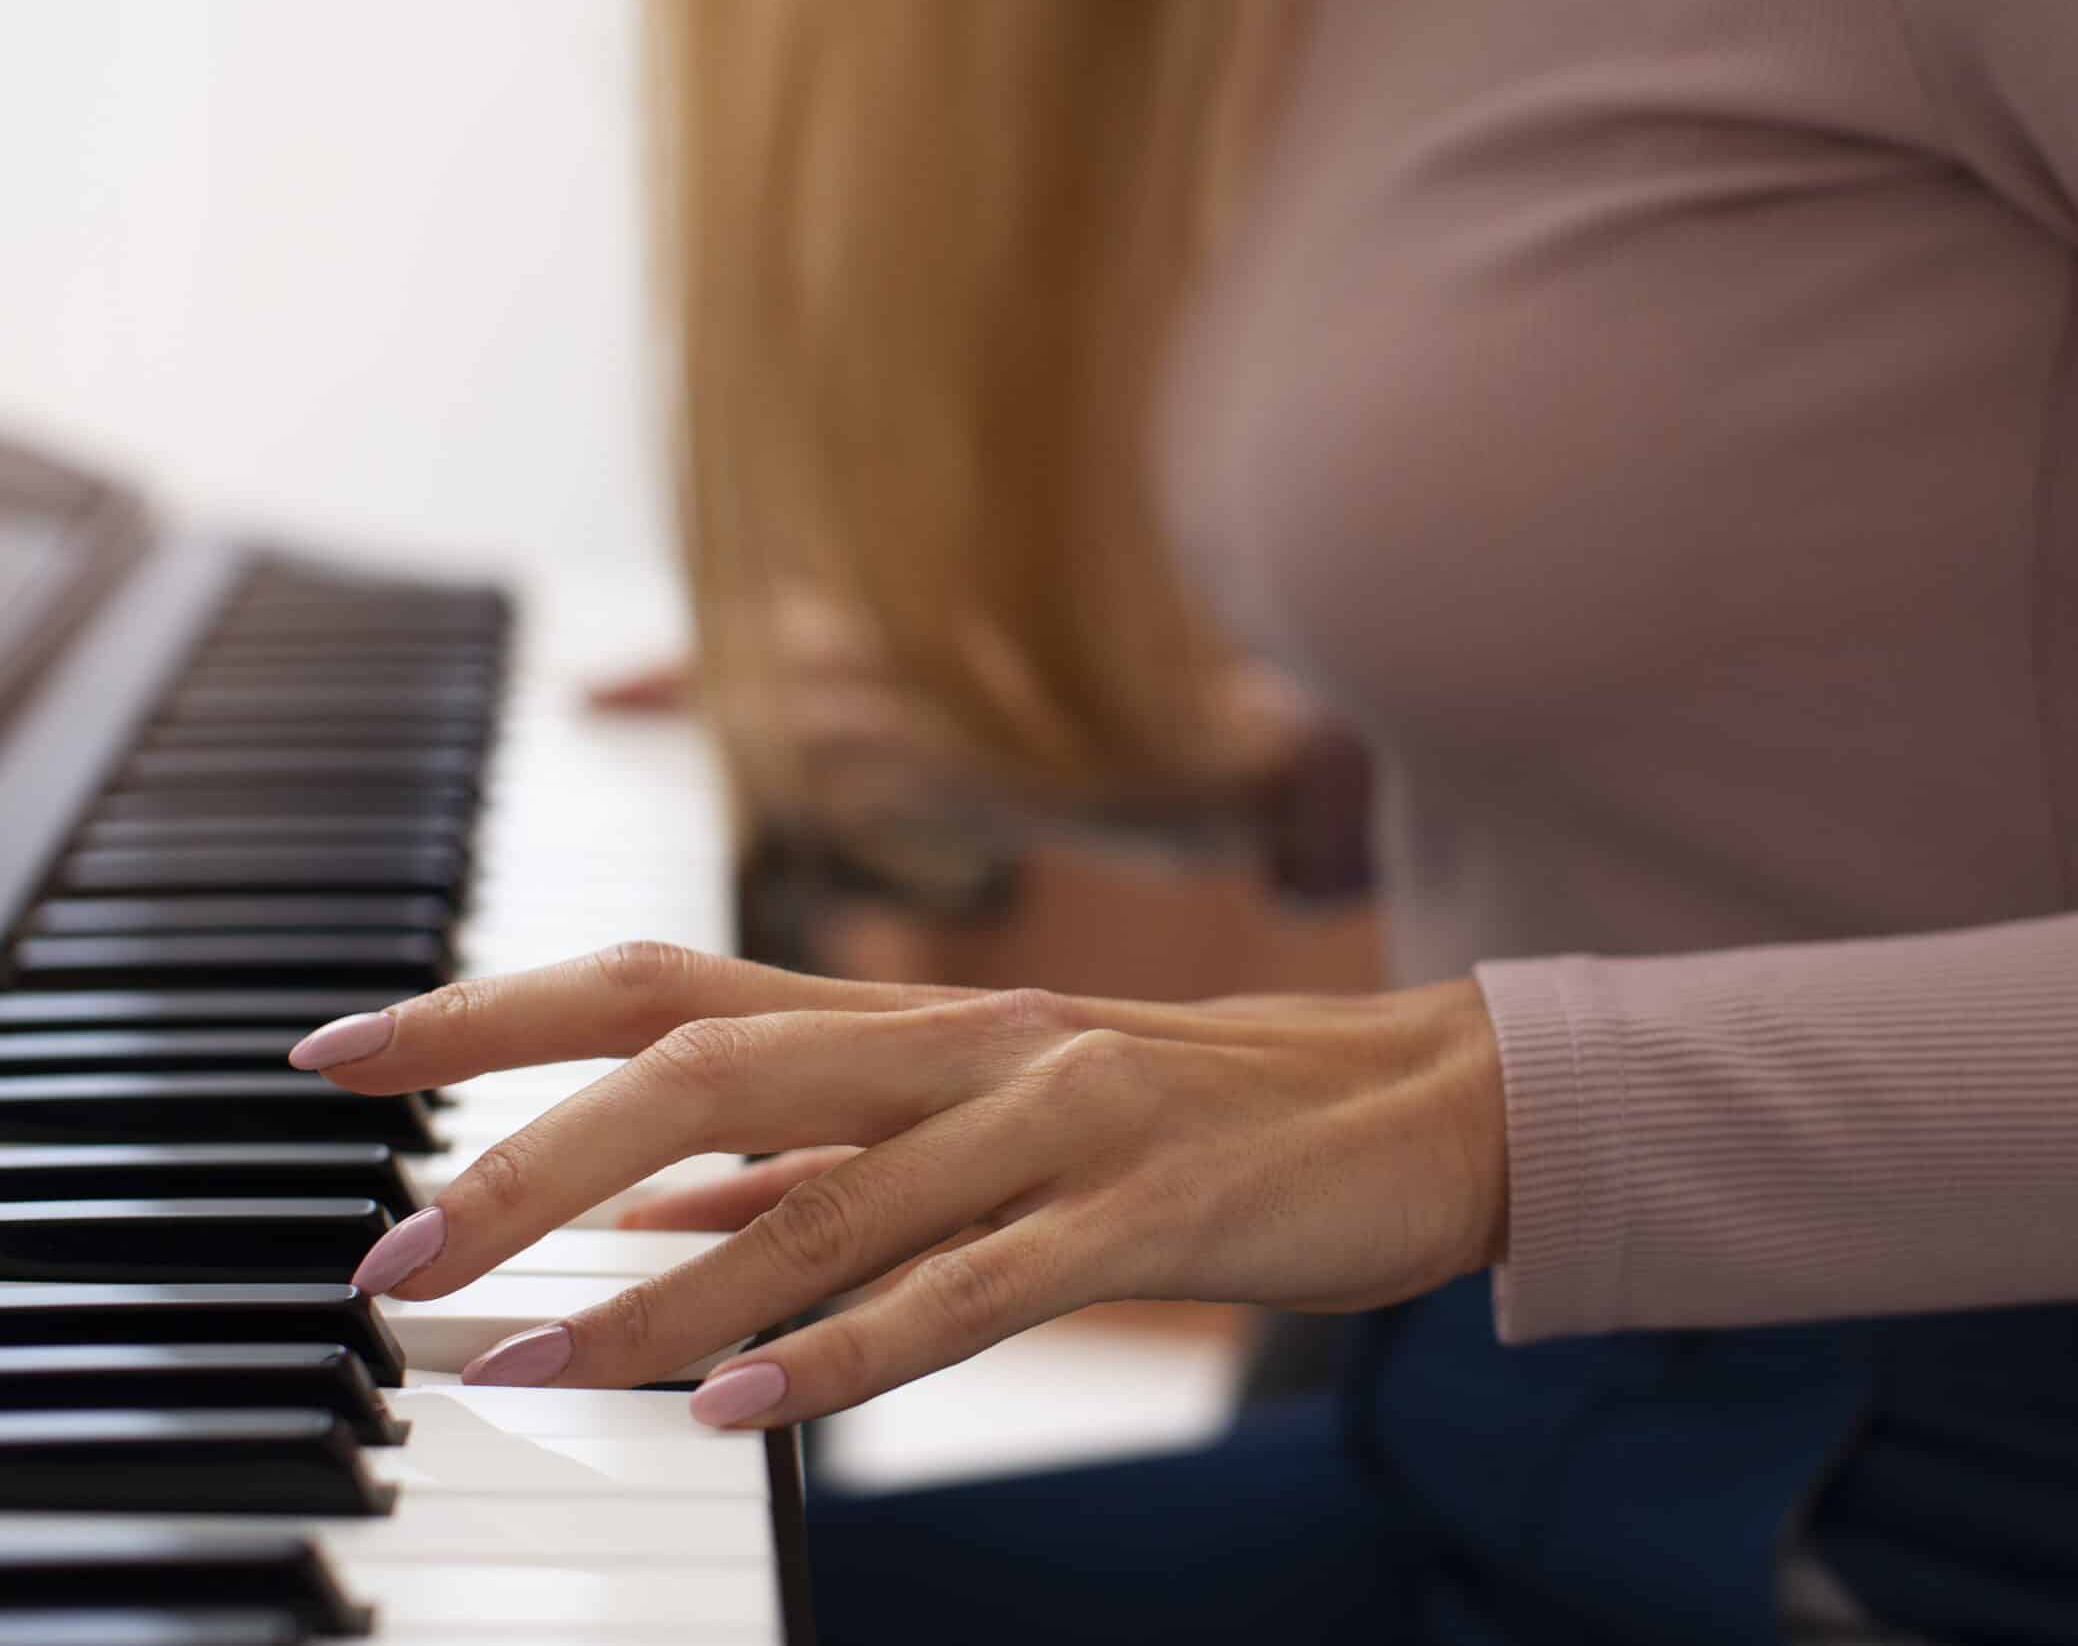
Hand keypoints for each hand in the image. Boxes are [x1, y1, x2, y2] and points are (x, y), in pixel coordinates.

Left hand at [291, 944, 1506, 1427]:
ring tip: (514, 1368)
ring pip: (820, 1194)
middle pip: (706, 1062)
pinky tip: (738, 1412)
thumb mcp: (993, 1120)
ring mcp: (1056, 1119)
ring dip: (652, 1294)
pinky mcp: (1145, 1210)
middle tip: (393, 1253)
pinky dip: (845, 1350)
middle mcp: (966, 1043)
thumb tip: (646, 1220)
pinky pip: (972, 1285)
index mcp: (917, 1019)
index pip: (663, 980)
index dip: (493, 1008)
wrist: (1421, 1100)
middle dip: (530, 1155)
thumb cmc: (1195, 1117)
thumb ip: (824, 1161)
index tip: (341, 1059)